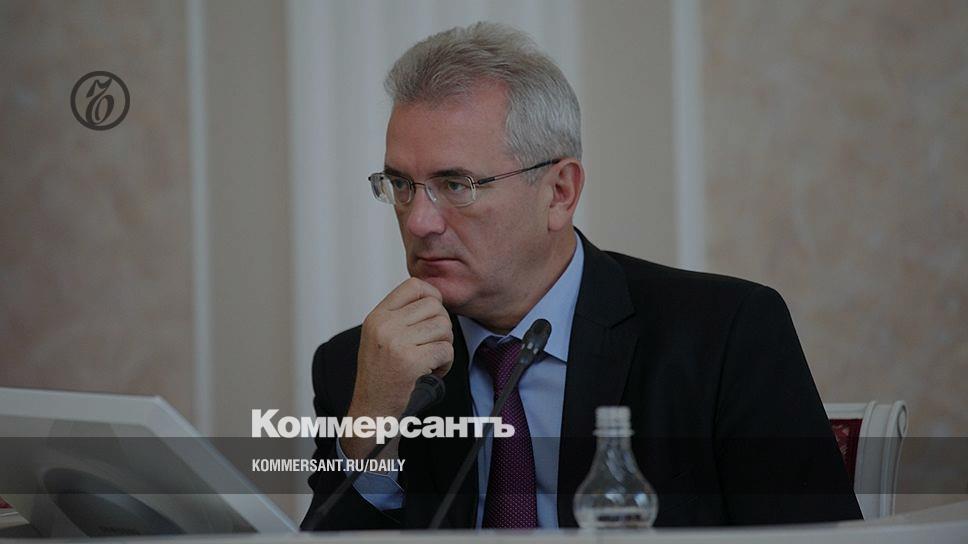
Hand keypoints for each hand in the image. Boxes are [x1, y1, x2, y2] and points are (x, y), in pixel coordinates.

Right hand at [342, 278, 453, 458]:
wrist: (371, 412)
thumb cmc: (381, 376)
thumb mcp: (380, 337)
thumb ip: (401, 316)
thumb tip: (434, 297)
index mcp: (377, 316)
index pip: (414, 285)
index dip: (432, 296)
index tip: (433, 315)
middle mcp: (384, 325)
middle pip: (435, 307)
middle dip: (442, 327)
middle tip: (433, 346)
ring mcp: (396, 343)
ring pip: (443, 328)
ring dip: (444, 347)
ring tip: (431, 361)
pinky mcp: (410, 361)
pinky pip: (445, 350)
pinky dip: (445, 364)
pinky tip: (432, 373)